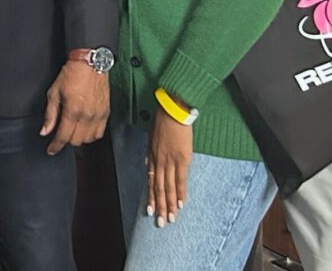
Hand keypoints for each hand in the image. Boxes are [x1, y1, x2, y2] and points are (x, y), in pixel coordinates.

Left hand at [41, 62, 109, 153]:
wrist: (90, 63)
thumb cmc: (72, 74)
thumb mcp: (54, 92)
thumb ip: (50, 115)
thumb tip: (45, 131)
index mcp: (73, 110)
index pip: (63, 136)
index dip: (55, 146)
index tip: (51, 150)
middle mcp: (87, 115)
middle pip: (76, 141)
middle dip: (66, 140)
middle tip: (61, 134)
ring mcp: (98, 115)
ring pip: (88, 139)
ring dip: (79, 138)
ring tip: (73, 130)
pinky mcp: (106, 113)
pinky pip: (99, 133)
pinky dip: (91, 135)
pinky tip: (84, 128)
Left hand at [147, 108, 192, 226]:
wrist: (173, 110)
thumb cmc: (163, 120)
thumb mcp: (151, 136)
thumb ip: (150, 152)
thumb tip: (148, 163)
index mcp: (151, 156)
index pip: (150, 181)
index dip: (150, 196)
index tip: (149, 210)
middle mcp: (159, 161)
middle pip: (158, 188)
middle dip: (159, 206)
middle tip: (160, 222)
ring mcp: (170, 161)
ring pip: (168, 187)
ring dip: (169, 204)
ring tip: (170, 218)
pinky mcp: (182, 159)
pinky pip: (181, 180)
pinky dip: (180, 193)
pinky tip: (181, 204)